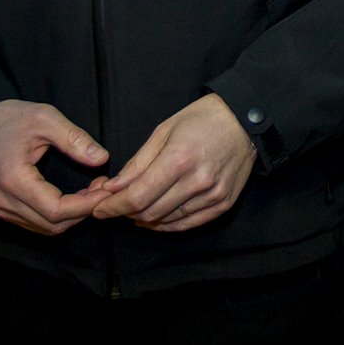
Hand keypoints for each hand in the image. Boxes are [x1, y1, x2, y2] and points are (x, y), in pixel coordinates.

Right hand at [0, 99, 109, 234]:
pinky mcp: (3, 209)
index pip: (55, 210)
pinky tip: (73, 197)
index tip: (104, 190)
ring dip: (72, 215)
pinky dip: (58, 216)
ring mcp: (2, 208)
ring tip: (90, 191)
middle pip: (52, 224)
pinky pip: (36, 222)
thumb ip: (74, 139)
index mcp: (13, 179)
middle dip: (83, 210)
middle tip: (101, 187)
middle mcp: (4, 201)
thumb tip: (101, 158)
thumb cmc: (10, 119)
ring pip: (45, 227)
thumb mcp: (45, 118)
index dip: (85, 205)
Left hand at [92, 94, 255, 231]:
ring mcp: (213, 195)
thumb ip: (137, 164)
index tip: (98, 209)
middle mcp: (197, 181)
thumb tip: (113, 188)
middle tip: (114, 206)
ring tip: (135, 208)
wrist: (245, 120)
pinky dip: (166, 224)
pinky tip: (156, 217)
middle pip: (150, 212)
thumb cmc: (202, 120)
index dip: (113, 207)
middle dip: (125, 213)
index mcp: (179, 158)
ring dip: (144, 219)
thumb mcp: (164, 131)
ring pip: (167, 221)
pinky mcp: (223, 204)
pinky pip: (188, 224)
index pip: (138, 196)